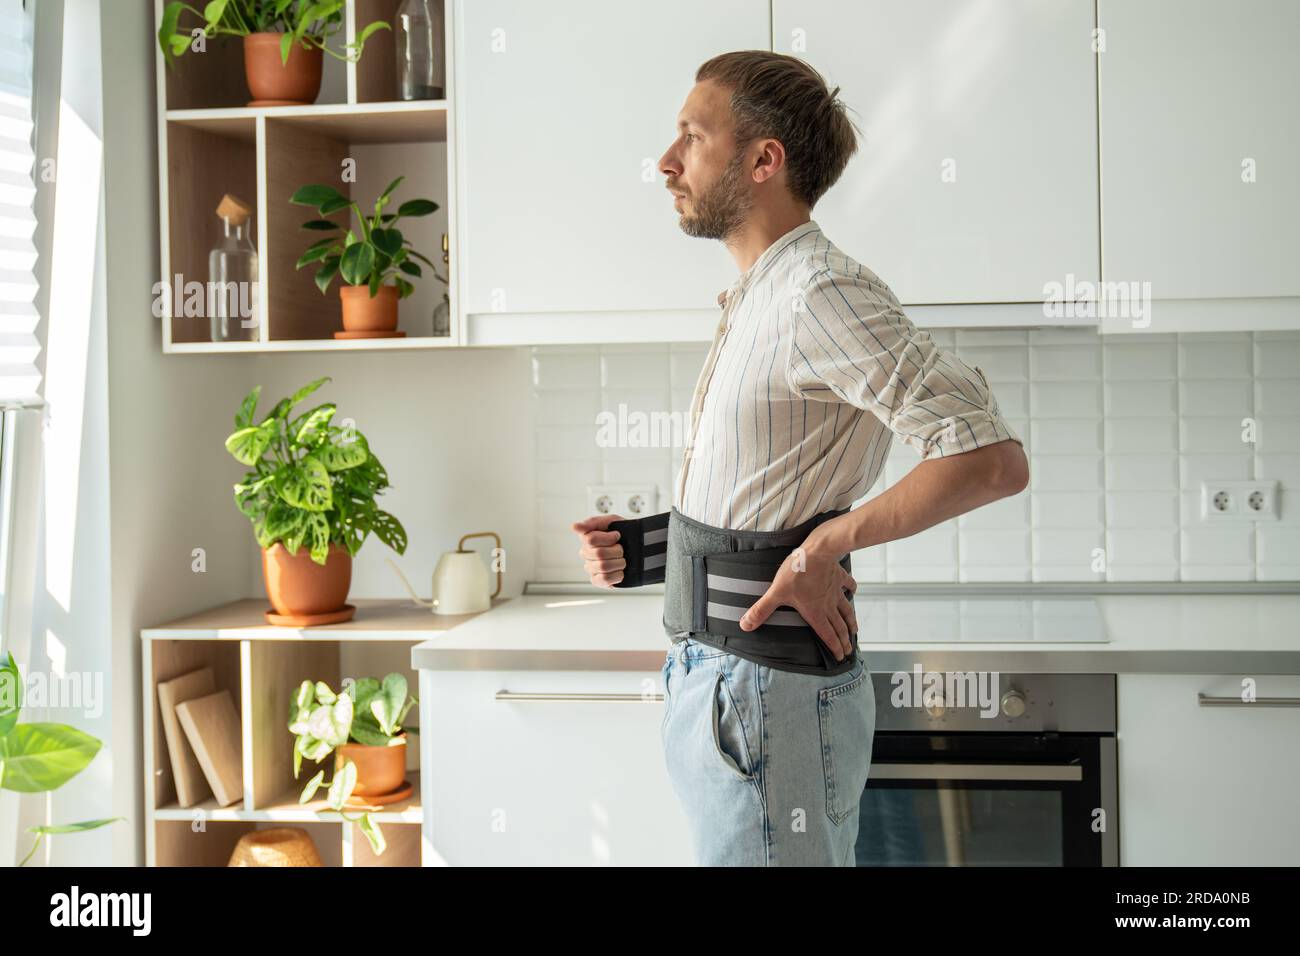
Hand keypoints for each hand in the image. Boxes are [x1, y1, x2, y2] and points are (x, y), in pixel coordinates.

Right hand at [571, 514, 625, 587]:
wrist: (639, 548)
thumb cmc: (623, 534)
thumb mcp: (611, 521)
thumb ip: (592, 523)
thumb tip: (574, 527)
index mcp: (586, 539)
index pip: (590, 540)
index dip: (608, 538)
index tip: (617, 535)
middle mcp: (585, 554)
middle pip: (598, 553)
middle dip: (616, 550)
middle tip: (621, 549)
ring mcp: (590, 568)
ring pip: (603, 566)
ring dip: (619, 562)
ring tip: (622, 560)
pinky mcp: (597, 581)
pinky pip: (605, 579)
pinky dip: (617, 575)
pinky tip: (620, 570)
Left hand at [739, 538, 857, 661]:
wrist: (817, 551)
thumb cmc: (796, 572)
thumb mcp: (776, 592)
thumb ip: (761, 610)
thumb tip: (745, 626)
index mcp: (815, 612)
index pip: (827, 635)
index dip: (834, 647)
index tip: (840, 657)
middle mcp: (828, 605)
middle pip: (839, 626)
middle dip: (844, 640)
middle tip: (849, 651)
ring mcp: (835, 591)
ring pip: (846, 610)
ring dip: (850, 622)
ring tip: (854, 631)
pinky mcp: (838, 577)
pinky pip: (848, 585)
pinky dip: (852, 589)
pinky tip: (853, 592)